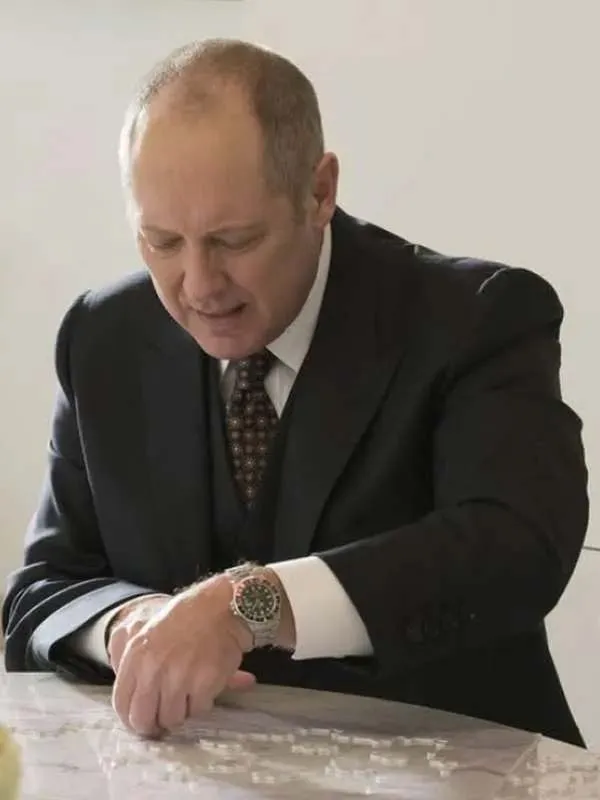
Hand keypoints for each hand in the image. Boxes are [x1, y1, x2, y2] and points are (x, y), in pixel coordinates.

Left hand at [111, 574, 254, 737]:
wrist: (222, 606)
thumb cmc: (186, 619)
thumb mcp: (148, 633)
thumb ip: (134, 667)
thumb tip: (129, 703)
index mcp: (136, 655)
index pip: (122, 704)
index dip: (131, 719)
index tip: (142, 721)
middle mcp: (154, 668)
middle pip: (143, 720)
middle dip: (153, 725)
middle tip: (163, 721)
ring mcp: (179, 677)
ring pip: (172, 719)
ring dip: (181, 711)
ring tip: (189, 693)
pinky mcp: (205, 683)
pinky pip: (198, 710)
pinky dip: (203, 702)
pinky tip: (206, 684)